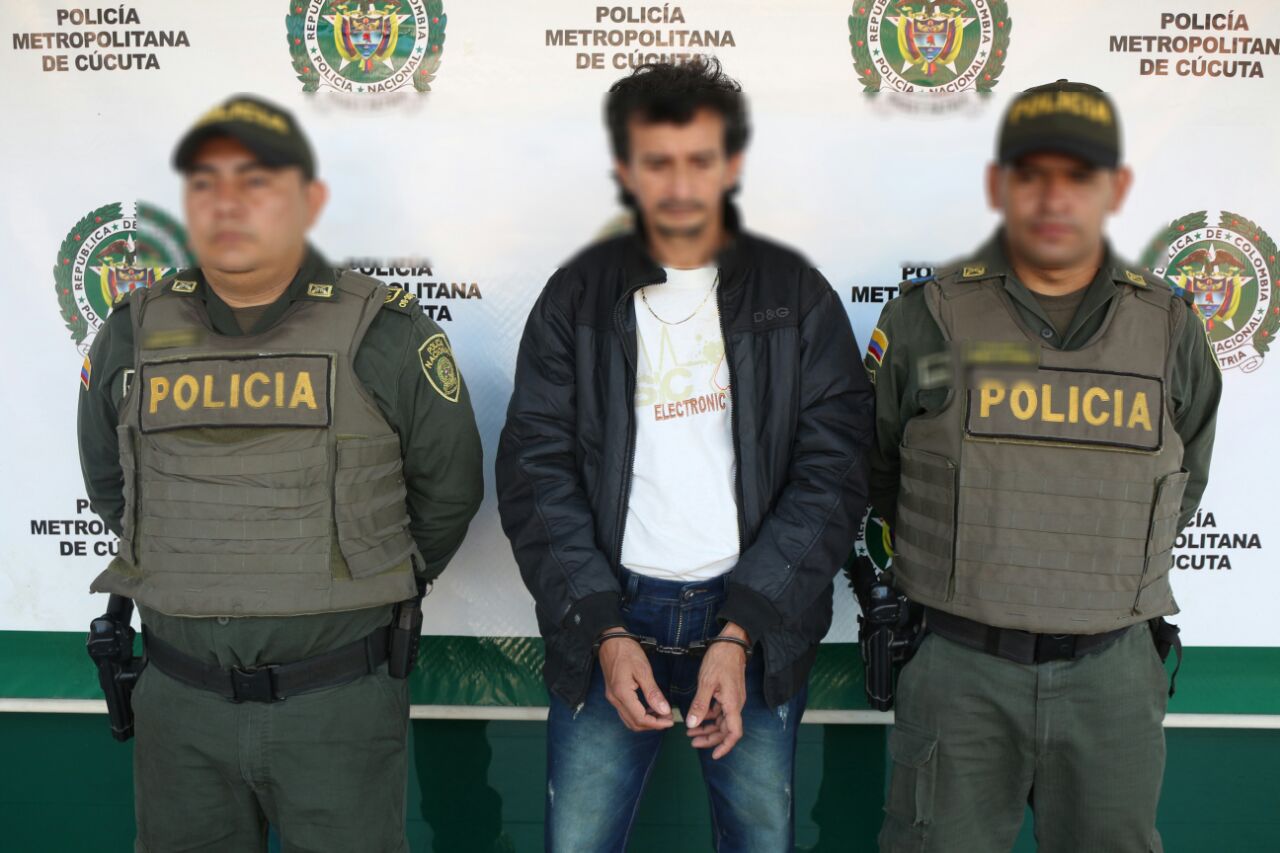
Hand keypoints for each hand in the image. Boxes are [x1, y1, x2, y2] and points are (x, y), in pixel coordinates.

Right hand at [597, 627, 672, 731]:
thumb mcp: (643, 670)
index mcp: (622, 693)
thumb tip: (664, 710)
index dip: (656, 723)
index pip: (640, 718)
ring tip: (661, 714)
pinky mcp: (613, 694)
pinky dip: (638, 715)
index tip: (670, 721)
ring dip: (645, 722)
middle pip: (634, 723)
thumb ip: (653, 693)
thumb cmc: (627, 652)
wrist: (610, 641)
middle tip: (668, 719)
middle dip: (652, 725)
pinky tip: (650, 708)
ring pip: (629, 720)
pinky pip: (626, 712)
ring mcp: (612, 697)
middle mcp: (614, 699)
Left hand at [686, 622, 749, 758]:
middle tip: (691, 742)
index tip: (714, 755)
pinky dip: (708, 717)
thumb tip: (692, 724)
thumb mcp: (707, 682)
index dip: (725, 746)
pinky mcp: (728, 694)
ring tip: (690, 733)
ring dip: (707, 728)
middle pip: (725, 730)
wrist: (731, 643)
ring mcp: (732, 700)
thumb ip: (700, 705)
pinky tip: (696, 717)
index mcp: (732, 704)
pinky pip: (720, 711)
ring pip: (721, 721)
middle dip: (710, 738)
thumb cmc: (720, 660)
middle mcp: (735, 705)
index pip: (734, 733)